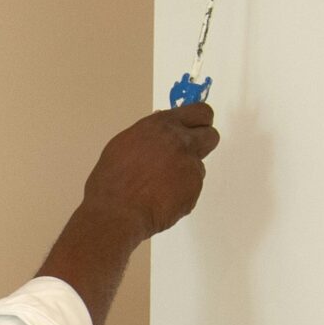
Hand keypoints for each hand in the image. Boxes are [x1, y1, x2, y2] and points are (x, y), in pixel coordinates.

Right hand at [81, 104, 218, 238]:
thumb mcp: (124, 144)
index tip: (196, 127)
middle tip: (189, 154)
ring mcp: (190, 165)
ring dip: (186, 172)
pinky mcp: (194, 188)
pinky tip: (161, 199)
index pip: (199, 112)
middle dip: (203, 143)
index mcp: (162, 126)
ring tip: (161, 185)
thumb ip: (150, 134)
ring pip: (199, 165)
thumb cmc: (112, 180)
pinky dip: (181, 192)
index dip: (200, 120)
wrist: (117, 212)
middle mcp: (180, 141)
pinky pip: (192, 187)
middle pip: (211, 135)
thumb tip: (164, 128)